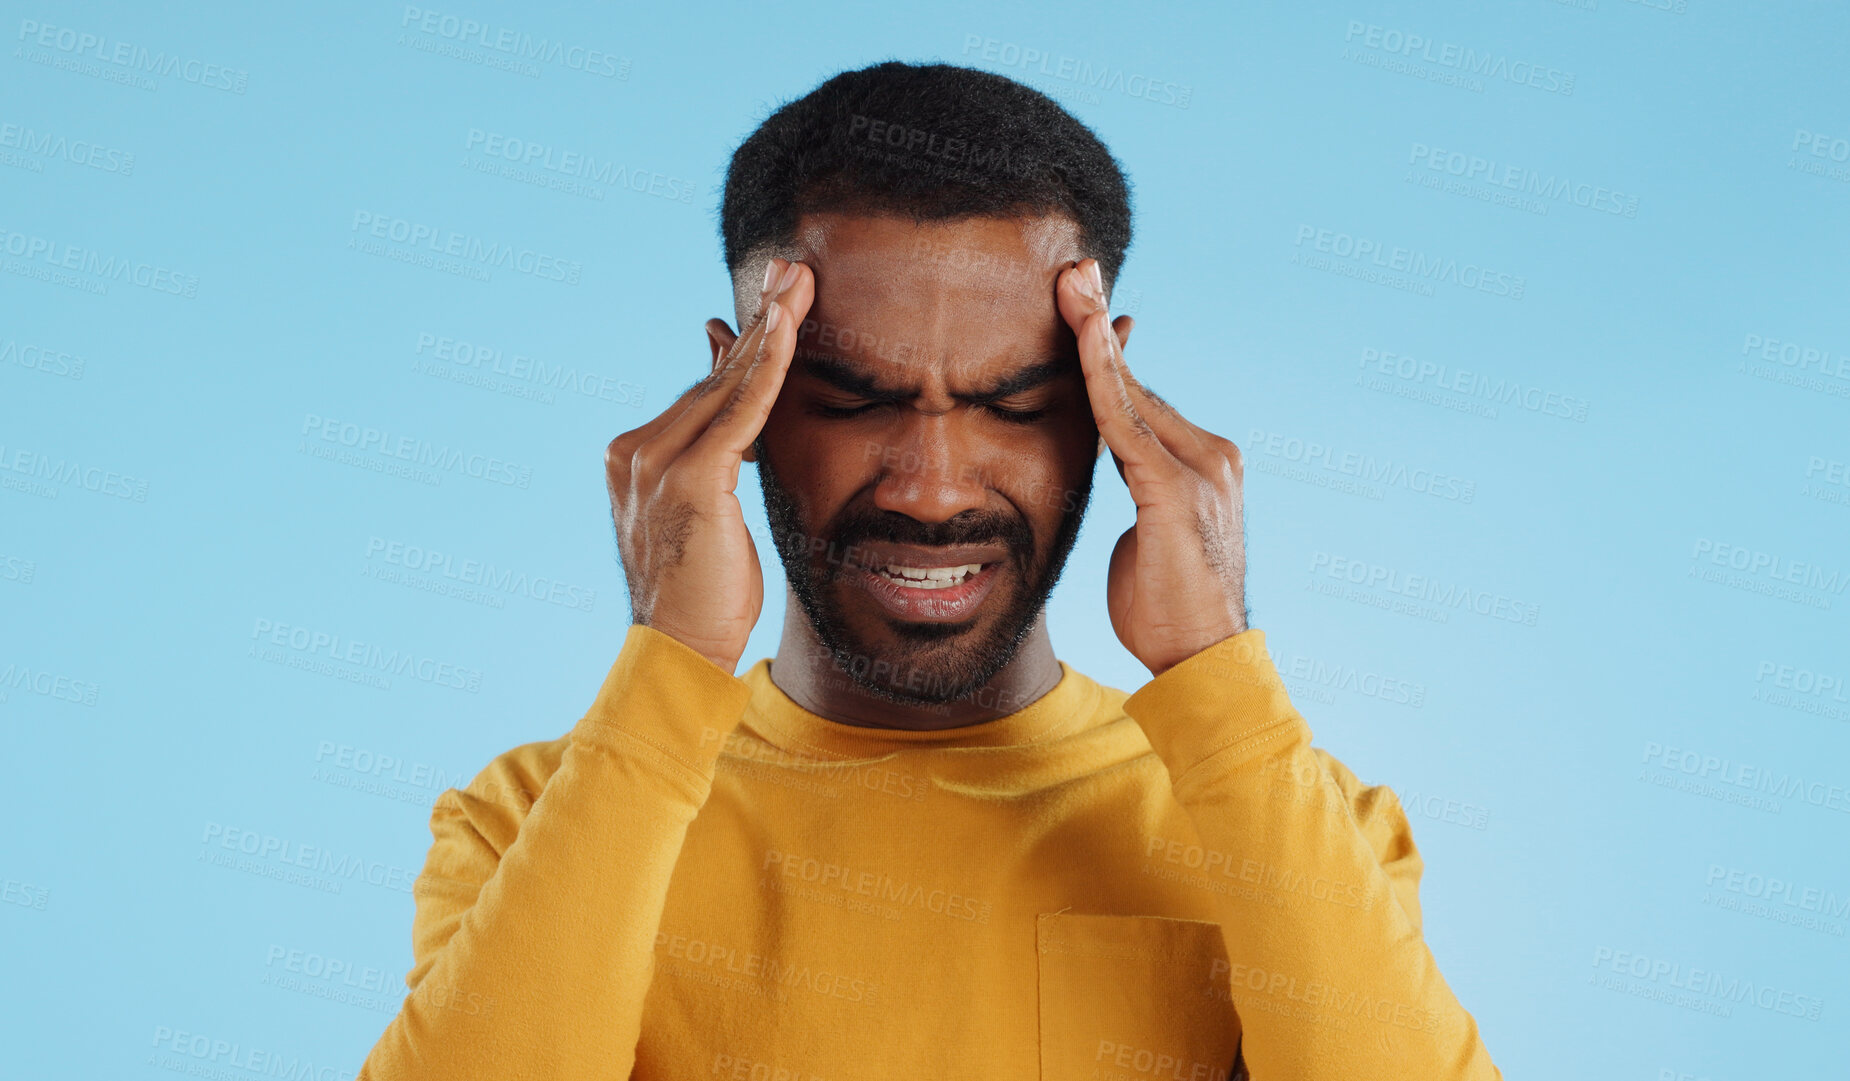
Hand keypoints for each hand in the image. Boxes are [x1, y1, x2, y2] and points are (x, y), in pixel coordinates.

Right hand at [605, 258, 814, 672]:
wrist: (681, 649)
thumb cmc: (705, 590)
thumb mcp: (711, 508)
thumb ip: (718, 451)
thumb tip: (735, 405)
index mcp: (633, 452)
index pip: (702, 387)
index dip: (743, 343)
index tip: (776, 296)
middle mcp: (635, 448)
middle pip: (713, 374)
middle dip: (758, 319)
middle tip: (793, 267)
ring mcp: (654, 460)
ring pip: (726, 385)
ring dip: (769, 328)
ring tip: (800, 281)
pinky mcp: (689, 478)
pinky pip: (739, 412)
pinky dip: (768, 368)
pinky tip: (788, 330)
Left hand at [1056, 258, 1247, 676]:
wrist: (1203, 659)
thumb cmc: (1168, 609)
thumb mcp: (1147, 533)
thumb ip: (1138, 488)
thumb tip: (1118, 459)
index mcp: (1204, 462)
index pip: (1142, 398)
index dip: (1106, 353)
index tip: (1081, 304)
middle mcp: (1211, 453)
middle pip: (1138, 381)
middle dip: (1100, 324)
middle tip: (1073, 269)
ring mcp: (1200, 468)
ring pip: (1132, 392)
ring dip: (1095, 334)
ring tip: (1070, 284)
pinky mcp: (1176, 490)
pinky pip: (1125, 424)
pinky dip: (1100, 378)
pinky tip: (1081, 339)